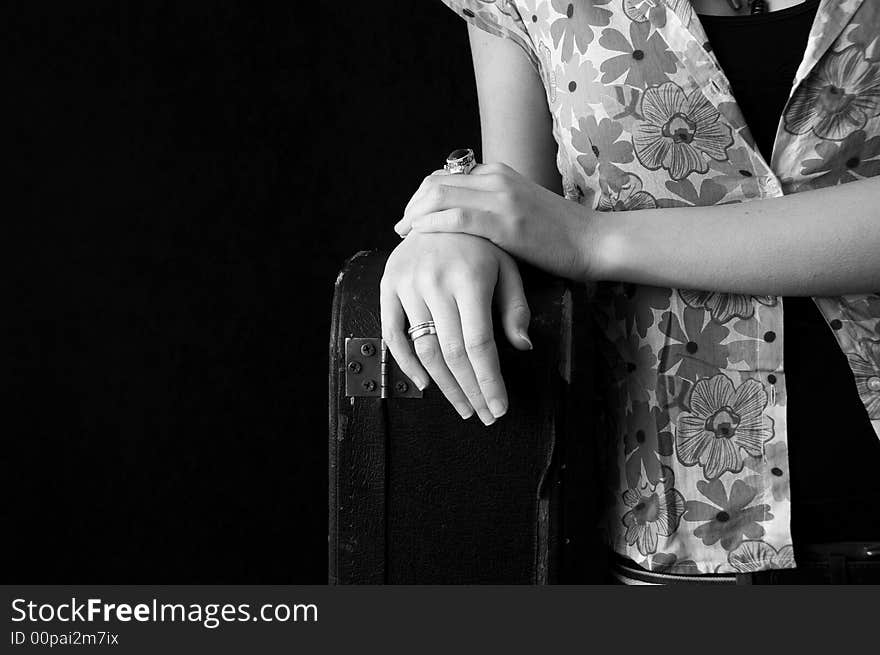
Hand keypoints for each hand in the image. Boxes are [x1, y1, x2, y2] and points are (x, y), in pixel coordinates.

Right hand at [380, 231, 532, 425]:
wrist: (441, 206)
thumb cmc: (481, 241)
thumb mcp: (508, 266)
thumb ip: (516, 307)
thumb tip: (523, 347)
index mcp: (469, 278)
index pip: (479, 345)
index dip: (489, 381)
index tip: (498, 408)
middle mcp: (435, 282)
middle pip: (452, 354)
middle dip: (470, 391)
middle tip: (483, 415)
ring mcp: (408, 284)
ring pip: (424, 349)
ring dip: (443, 385)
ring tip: (462, 406)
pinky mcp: (388, 284)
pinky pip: (392, 333)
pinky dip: (405, 363)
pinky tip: (425, 384)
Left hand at [394, 162, 596, 280]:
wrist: (594, 241)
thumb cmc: (560, 235)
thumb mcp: (522, 210)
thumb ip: (493, 208)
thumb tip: (463, 221)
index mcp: (499, 172)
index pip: (445, 175)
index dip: (421, 196)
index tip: (411, 218)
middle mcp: (496, 178)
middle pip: (435, 182)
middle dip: (411, 205)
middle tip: (400, 228)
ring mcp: (501, 197)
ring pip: (439, 195)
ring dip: (414, 214)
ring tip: (404, 234)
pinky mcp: (505, 222)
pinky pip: (455, 218)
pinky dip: (431, 226)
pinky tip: (420, 238)